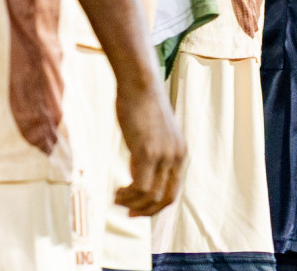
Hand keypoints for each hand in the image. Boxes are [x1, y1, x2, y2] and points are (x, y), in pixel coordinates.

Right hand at [111, 80, 184, 216]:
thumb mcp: (152, 133)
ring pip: (151, 196)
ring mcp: (164, 155)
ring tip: (117, 197)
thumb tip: (139, 168)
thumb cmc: (141, 106)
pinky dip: (128, 196)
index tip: (136, 209)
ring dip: (132, 204)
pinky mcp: (148, 152)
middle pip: (166, 198)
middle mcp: (176, 156)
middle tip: (127, 212)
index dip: (155, 205)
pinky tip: (117, 191)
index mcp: (179, 152)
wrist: (140, 85)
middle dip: (146, 211)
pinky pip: (140, 187)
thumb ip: (151, 151)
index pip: (173, 190)